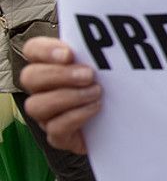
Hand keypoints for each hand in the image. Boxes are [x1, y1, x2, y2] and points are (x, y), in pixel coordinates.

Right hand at [16, 38, 99, 153]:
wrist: (123, 122)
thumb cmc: (110, 86)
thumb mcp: (106, 67)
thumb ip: (98, 54)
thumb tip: (110, 44)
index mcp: (49, 66)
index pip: (33, 50)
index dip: (45, 51)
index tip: (69, 54)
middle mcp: (42, 90)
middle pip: (30, 77)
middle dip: (60, 75)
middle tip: (89, 75)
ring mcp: (46, 114)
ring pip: (37, 105)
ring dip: (68, 97)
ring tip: (96, 92)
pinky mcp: (59, 136)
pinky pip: (56, 129)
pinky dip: (76, 117)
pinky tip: (95, 108)